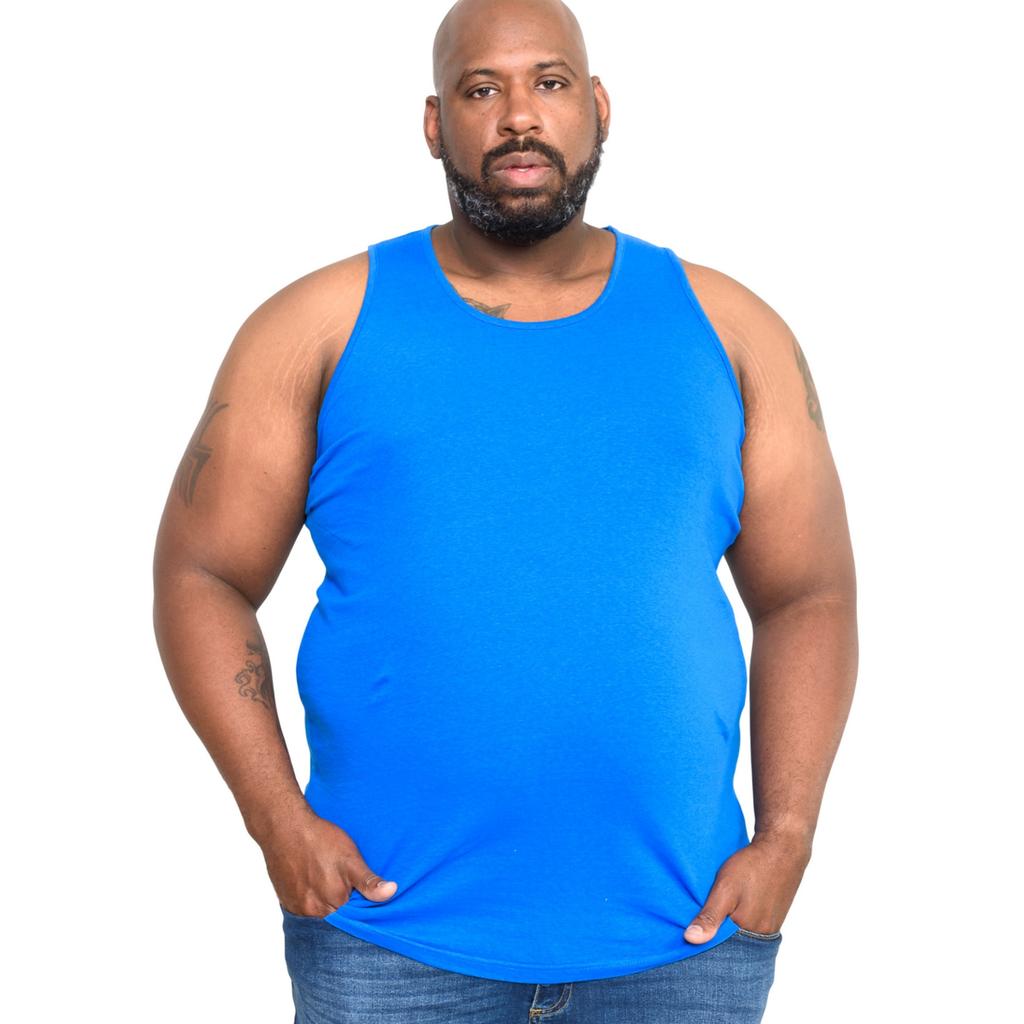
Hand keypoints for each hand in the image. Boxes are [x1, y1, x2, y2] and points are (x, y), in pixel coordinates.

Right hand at [257, 803, 397, 916]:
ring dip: (326, 904)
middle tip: (344, 884)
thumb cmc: (320, 840)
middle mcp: (312, 911)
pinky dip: (311, 900)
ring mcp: (297, 907)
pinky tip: (314, 882)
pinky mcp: (286, 900)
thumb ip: (369, 881)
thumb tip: (391, 892)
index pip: (353, 919)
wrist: (285, 827)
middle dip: (343, 906)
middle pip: (335, 918)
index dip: (360, 909)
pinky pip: (303, 909)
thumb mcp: (351, 859)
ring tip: (329, 881)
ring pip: (319, 914)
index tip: (362, 896)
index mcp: (333, 903)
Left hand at [683, 831, 810, 943]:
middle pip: (733, 942)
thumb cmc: (752, 867)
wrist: (782, 848)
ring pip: (743, 932)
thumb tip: (691, 939)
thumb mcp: (725, 889)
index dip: (705, 942)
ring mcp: (771, 924)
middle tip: (699, 921)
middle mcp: (763, 934)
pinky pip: (752, 923)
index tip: (688, 936)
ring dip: (728, 925)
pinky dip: (740, 918)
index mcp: (750, 932)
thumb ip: (710, 916)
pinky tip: (733, 907)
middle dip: (716, 934)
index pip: (722, 948)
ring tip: (715, 913)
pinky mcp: (774, 913)